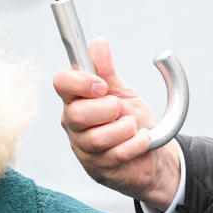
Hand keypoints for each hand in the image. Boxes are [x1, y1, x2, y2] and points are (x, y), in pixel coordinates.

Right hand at [52, 38, 181, 209]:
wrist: (151, 155)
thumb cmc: (131, 122)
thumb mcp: (122, 93)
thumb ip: (108, 71)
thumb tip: (98, 43)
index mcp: (76, 100)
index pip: (61, 83)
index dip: (80, 81)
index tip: (102, 85)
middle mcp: (74, 125)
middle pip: (75, 115)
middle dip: (105, 109)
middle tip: (120, 109)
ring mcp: (84, 149)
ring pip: (95, 139)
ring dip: (123, 129)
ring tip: (133, 126)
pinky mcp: (99, 169)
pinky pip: (116, 155)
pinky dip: (135, 144)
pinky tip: (143, 139)